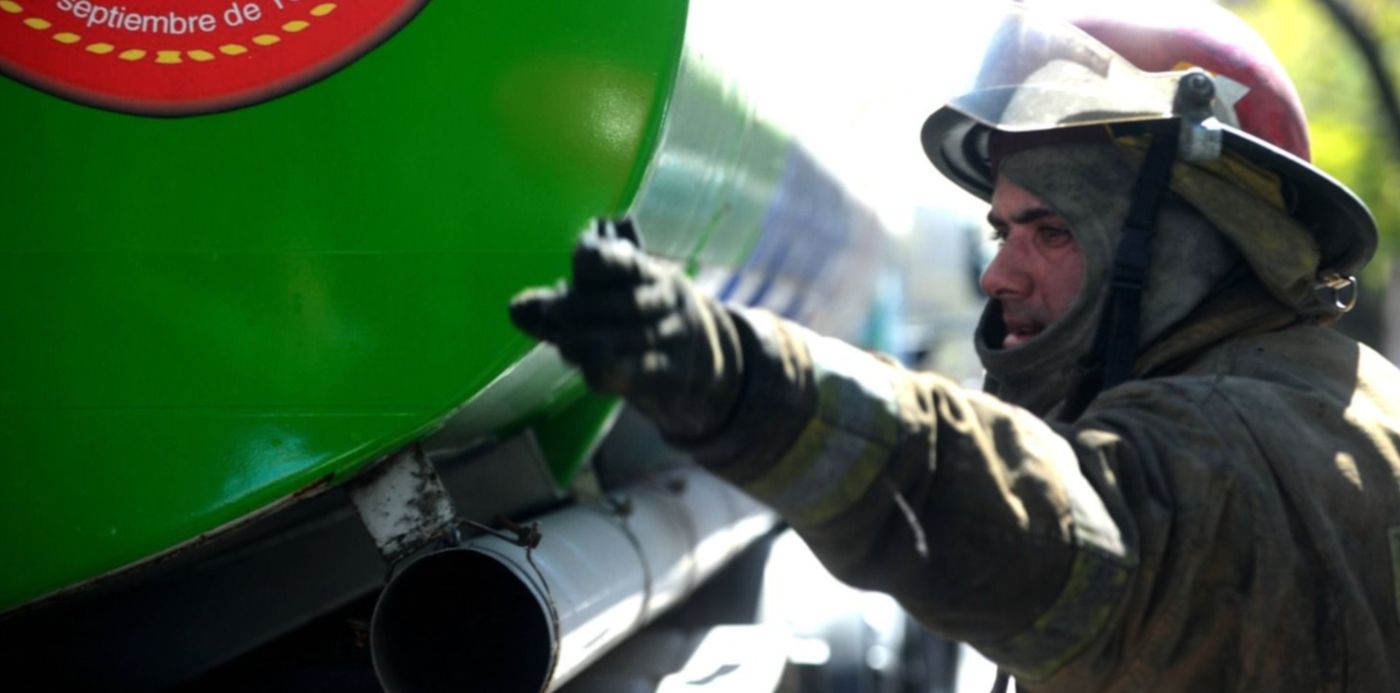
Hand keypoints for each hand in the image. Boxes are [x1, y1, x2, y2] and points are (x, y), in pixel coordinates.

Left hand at [509, 228, 743, 440]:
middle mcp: (665, 298)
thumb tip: (514, 310)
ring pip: (629, 337)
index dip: (599, 257)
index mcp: (647, 272)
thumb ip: (564, 307)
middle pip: (622, 301)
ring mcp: (674, 336)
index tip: (579, 261)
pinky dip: (612, 370)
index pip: (623, 260)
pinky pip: (642, 370)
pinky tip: (592, 372)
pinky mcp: (677, 371)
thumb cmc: (643, 324)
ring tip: (564, 344)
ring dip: (587, 341)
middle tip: (552, 314)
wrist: (707, 361)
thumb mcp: (612, 304)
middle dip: (580, 308)